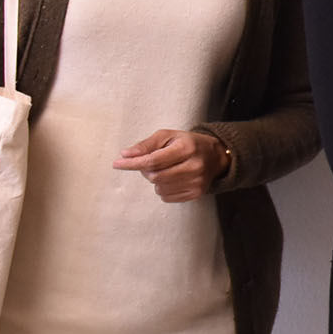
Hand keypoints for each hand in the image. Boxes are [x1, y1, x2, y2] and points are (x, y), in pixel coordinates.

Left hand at [113, 129, 230, 202]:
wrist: (216, 156)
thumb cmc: (188, 143)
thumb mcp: (169, 136)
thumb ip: (146, 144)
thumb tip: (125, 155)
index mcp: (187, 148)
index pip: (153, 160)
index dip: (133, 163)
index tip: (116, 163)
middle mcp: (194, 166)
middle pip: (155, 176)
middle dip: (146, 171)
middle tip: (150, 163)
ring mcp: (196, 182)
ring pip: (159, 188)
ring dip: (155, 180)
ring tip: (166, 169)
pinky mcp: (196, 193)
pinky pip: (166, 197)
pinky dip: (163, 188)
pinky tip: (173, 178)